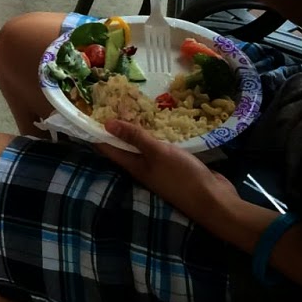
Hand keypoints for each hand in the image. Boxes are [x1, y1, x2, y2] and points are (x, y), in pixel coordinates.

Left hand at [96, 120, 248, 228]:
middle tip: (112, 100)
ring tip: (132, 105)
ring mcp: (159, 168)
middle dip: (117, 125)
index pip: (107, 147)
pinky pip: (160, 148)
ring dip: (138, 129)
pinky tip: (160, 122)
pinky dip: (157, 135)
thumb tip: (105, 123)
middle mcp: (142, 167)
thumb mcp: (157, 153)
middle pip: (123, 145)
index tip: (87, 110)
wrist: (214, 201)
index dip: (95, 130)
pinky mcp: (175, 166)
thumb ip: (135, 137)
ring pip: (143, 146)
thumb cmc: (182, 176)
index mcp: (133, 165)